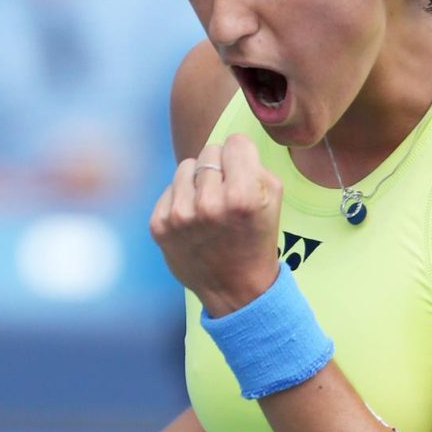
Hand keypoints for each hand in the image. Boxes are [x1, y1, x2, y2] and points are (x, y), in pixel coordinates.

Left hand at [150, 133, 282, 315]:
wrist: (234, 289)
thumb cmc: (256, 237)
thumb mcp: (272, 198)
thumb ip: (253, 162)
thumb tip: (226, 143)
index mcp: (242, 197)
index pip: (235, 142)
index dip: (242, 157)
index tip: (243, 175)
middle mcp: (208, 205)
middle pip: (210, 151)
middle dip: (220, 168)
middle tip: (227, 196)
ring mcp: (179, 217)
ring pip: (186, 166)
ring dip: (199, 181)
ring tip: (210, 208)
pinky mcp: (159, 225)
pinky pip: (170, 188)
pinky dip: (181, 199)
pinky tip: (194, 221)